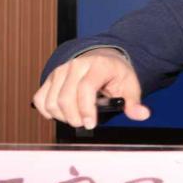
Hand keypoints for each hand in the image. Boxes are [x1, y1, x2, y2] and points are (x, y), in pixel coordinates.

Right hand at [31, 48, 149, 128]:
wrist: (103, 58)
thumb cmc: (116, 74)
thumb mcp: (130, 85)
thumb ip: (134, 102)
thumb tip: (142, 114)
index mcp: (98, 66)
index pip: (86, 88)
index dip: (86, 109)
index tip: (91, 124)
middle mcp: (76, 65)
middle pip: (65, 97)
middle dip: (74, 117)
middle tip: (85, 124)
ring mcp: (61, 71)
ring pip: (51, 100)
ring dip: (62, 116)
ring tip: (76, 118)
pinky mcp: (51, 78)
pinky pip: (40, 98)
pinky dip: (47, 110)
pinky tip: (60, 114)